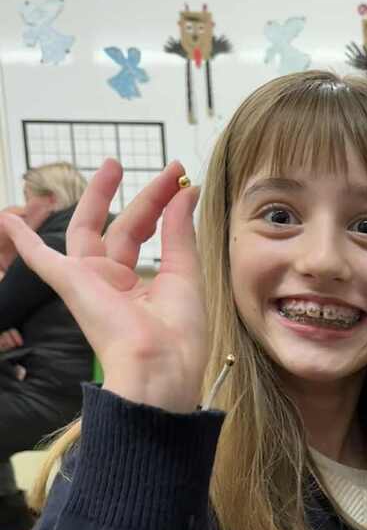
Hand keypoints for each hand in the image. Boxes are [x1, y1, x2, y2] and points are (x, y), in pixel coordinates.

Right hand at [0, 159, 206, 413]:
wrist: (158, 365)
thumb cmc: (176, 334)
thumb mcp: (184, 274)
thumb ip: (179, 231)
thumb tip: (185, 193)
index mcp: (142, 288)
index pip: (152, 236)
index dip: (165, 205)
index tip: (181, 179)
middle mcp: (115, 284)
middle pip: (125, 228)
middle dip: (144, 196)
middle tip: (165, 170)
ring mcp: (92, 282)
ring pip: (90, 229)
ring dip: (99, 196)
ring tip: (111, 165)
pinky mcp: (71, 283)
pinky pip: (40, 259)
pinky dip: (24, 240)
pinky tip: (8, 220)